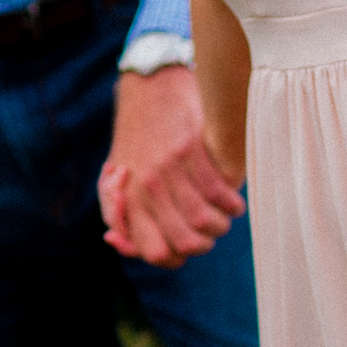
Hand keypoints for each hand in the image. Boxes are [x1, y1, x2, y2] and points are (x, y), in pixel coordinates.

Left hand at [99, 66, 246, 268]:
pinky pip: (220, 191)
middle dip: (205, 243)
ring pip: (206, 221)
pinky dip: (232, 203)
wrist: (150, 89)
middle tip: (209, 232)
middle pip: (187, 243)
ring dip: (222, 224)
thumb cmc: (135, 143)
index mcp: (127, 200)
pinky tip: (232, 200)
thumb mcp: (113, 181)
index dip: (177, 256)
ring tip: (225, 216)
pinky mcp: (192, 149)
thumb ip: (117, 215)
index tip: (186, 243)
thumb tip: (116, 240)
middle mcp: (146, 188)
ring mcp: (169, 168)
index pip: (157, 253)